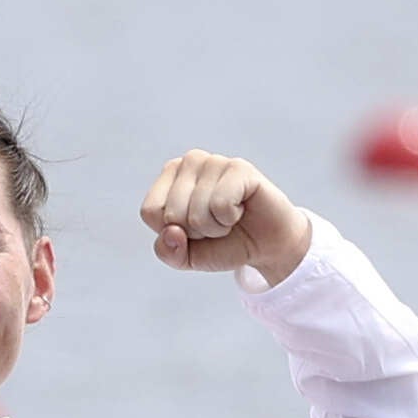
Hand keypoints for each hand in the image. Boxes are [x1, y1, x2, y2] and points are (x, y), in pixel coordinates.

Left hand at [140, 152, 315, 279]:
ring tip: (229, 217)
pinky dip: (230, 218)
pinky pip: (220, 205)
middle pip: (172, 214)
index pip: (150, 211)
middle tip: (216, 223)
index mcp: (169, 176)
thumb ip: (168, 252)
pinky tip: (241, 209)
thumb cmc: (224, 242)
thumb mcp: (188, 257)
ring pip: (196, 213)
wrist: (267, 244)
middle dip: (196, 232)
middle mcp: (190, 161)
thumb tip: (172, 231)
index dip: (173, 232)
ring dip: (215, 227)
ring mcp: (215, 161)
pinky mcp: (239, 167)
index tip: (193, 228)